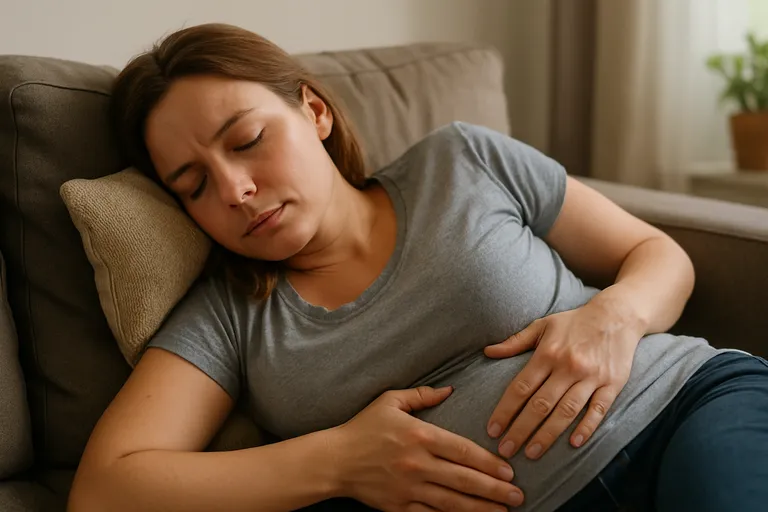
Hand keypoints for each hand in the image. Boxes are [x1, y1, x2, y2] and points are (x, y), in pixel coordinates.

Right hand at [329, 386, 523, 510]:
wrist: (334, 460)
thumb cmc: (363, 427)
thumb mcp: (390, 401)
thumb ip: (422, 395)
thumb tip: (450, 389)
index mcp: (420, 435)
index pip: (463, 451)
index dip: (489, 462)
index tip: (508, 470)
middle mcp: (418, 464)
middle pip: (465, 479)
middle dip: (495, 490)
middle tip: (518, 496)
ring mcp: (409, 488)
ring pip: (453, 502)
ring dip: (481, 508)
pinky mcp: (399, 507)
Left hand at [483, 299, 642, 460]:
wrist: (617, 315)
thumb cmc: (574, 322)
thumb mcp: (542, 325)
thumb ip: (515, 342)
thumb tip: (487, 352)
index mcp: (548, 353)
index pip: (521, 387)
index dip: (505, 411)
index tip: (492, 430)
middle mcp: (568, 367)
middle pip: (540, 404)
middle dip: (520, 430)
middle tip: (505, 450)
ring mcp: (591, 377)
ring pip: (566, 411)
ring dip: (548, 435)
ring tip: (531, 453)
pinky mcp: (612, 384)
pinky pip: (598, 410)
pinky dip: (586, 427)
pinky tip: (573, 444)